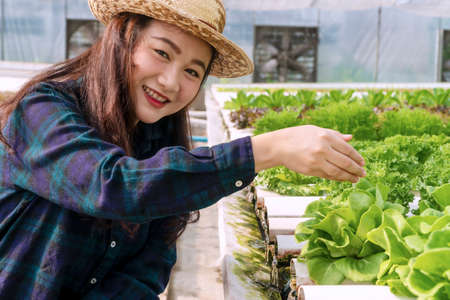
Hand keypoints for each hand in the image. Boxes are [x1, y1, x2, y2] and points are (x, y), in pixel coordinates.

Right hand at [251, 125, 365, 182]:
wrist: (279, 146)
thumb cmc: (298, 136)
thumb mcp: (316, 130)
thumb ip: (335, 135)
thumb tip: (351, 138)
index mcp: (326, 137)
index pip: (347, 149)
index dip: (357, 157)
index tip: (363, 163)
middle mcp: (323, 149)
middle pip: (345, 162)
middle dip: (356, 169)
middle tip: (363, 174)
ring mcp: (317, 161)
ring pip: (338, 172)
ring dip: (349, 177)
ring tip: (356, 179)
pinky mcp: (311, 170)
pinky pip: (328, 176)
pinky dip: (337, 178)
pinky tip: (343, 179)